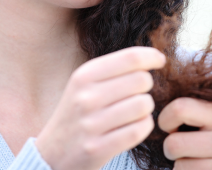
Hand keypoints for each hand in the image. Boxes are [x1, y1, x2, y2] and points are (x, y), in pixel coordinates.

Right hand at [35, 47, 165, 169]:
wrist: (51, 155)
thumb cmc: (76, 115)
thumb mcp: (84, 85)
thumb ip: (113, 69)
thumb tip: (153, 56)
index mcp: (83, 76)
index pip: (130, 58)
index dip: (152, 57)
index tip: (160, 60)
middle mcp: (86, 97)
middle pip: (142, 80)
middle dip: (146, 87)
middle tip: (137, 94)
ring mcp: (91, 124)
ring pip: (144, 105)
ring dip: (145, 109)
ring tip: (133, 113)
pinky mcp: (98, 148)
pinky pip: (140, 129)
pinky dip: (143, 127)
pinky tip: (133, 127)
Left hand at [158, 97, 211, 169]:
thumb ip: (197, 114)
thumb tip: (152, 108)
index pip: (180, 108)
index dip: (165, 119)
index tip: (170, 127)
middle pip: (173, 143)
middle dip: (170, 150)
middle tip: (182, 151)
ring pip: (178, 166)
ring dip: (181, 168)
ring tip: (199, 164)